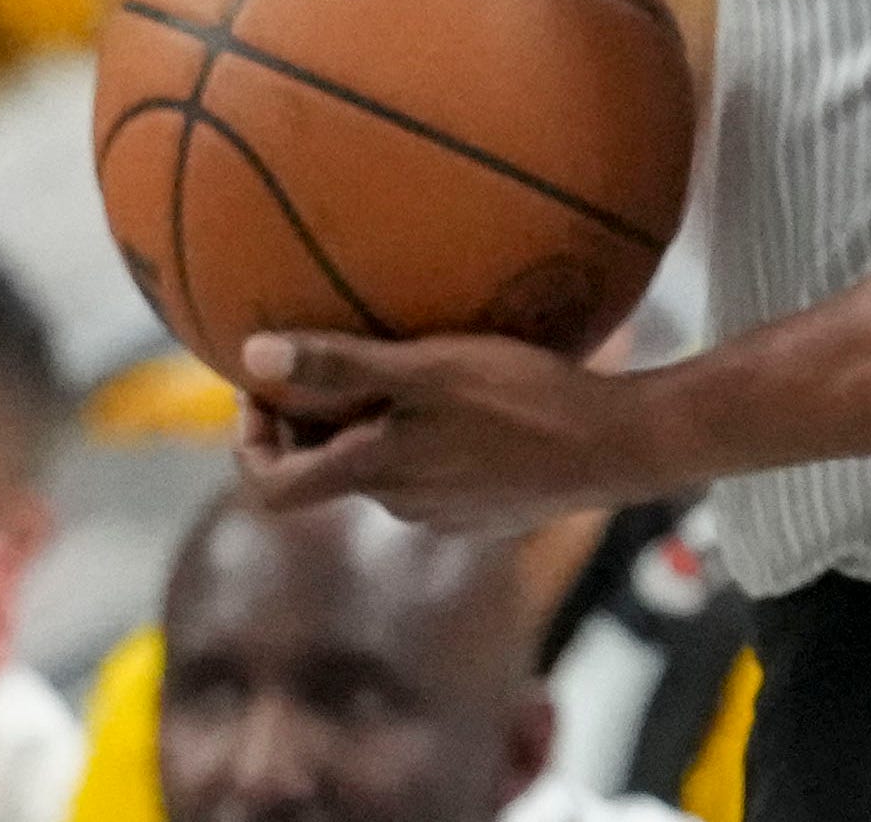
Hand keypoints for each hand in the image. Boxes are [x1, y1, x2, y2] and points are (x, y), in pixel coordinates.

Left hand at [231, 331, 682, 533]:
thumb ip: (340, 365)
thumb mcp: (428, 368)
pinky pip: (440, 477)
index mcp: (373, 474)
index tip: (267, 393)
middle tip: (350, 363)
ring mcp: (446, 515)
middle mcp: (400, 506)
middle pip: (332, 472)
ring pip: (390, 472)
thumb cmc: (523, 400)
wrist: (619, 446)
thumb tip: (251, 355)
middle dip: (325, 422)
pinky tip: (479, 406)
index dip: (251, 442)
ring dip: (387, 430)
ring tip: (423, 376)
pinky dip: (437, 443)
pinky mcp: (489, 513)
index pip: (271, 486)